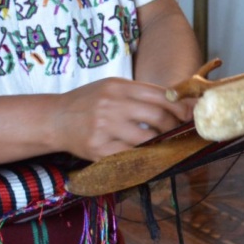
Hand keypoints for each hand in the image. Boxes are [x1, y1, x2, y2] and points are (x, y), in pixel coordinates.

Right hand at [50, 77, 182, 161]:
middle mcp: (111, 105)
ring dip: (159, 144)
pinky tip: (145, 155)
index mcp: (118, 86)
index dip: (180, 107)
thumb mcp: (111, 88)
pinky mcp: (98, 149)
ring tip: (161, 143)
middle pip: (158, 117)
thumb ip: (141, 94)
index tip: (189, 115)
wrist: (54, 118)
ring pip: (146, 139)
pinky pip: (130, 156)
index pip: (160, 95)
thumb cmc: (87, 102)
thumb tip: (178, 103)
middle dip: (173, 127)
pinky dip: (142, 157)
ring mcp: (104, 128)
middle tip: (176, 132)